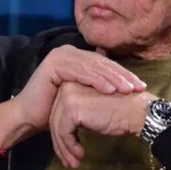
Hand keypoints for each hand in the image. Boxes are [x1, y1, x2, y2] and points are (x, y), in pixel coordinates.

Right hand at [0, 46, 145, 154]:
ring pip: (94, 68)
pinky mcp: (54, 64)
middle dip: (123, 76)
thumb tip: (119, 84)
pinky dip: (97, 81)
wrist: (29, 117)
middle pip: (102, 64)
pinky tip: (110, 90)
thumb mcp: (81, 95)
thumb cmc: (54, 110)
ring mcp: (61, 55)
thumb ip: (96, 86)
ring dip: (113, 79)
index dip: (124, 75)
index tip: (141, 87)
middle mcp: (69, 52)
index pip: (105, 64)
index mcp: (77, 56)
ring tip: (128, 90)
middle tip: (139, 88)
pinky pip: (81, 73)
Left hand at [49, 82, 156, 167]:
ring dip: (65, 149)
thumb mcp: (94, 111)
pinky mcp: (72, 108)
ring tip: (73, 163)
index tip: (69, 153)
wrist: (138, 111)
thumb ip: (78, 115)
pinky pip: (63, 132)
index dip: (62, 135)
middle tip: (69, 162)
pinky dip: (70, 146)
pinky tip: (80, 154)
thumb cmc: (121, 112)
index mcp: (72, 83)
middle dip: (61, 144)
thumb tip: (64, 137)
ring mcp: (68, 96)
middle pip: (55, 119)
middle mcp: (67, 86)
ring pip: (57, 127)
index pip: (59, 112)